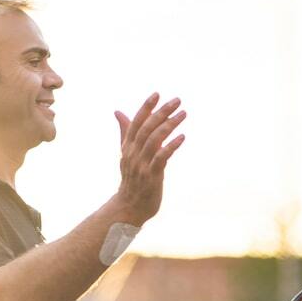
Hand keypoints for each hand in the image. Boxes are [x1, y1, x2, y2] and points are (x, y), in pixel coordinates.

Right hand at [112, 92, 185, 225]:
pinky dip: (172, 146)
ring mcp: (142, 165)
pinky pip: (162, 157)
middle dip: (161, 112)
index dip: (146, 107)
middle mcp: (133, 153)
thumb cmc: (131, 179)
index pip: (136, 122)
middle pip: (147, 128)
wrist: (129, 207)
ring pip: (154, 140)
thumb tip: (118, 112)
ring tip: (183, 114)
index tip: (157, 94)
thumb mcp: (126, 154)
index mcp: (127, 147)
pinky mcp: (151, 176)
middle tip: (177, 100)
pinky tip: (182, 137)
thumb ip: (125, 132)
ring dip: (169, 125)